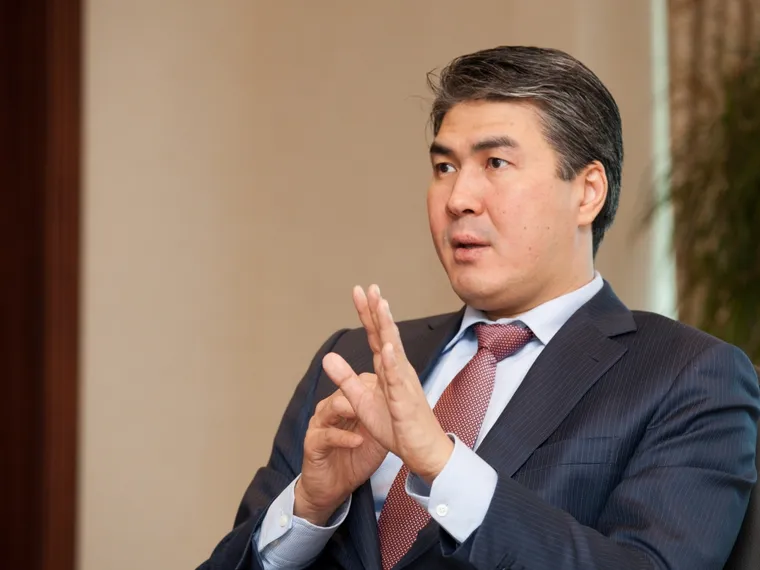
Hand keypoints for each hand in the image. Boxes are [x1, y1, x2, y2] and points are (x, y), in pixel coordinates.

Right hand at [296, 383, 386, 525]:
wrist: (332, 489)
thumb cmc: (355, 459)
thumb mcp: (375, 436)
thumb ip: (384, 419)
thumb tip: (403, 405)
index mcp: (345, 405)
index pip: (358, 385)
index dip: (376, 383)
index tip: (393, 382)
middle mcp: (329, 410)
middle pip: (345, 391)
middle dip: (364, 391)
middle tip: (383, 393)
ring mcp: (319, 425)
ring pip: (333, 407)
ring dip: (353, 410)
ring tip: (369, 415)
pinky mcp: (312, 443)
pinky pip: (327, 436)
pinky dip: (344, 438)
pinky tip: (358, 441)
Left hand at [322, 285, 453, 484]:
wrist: (423, 450)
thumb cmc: (397, 426)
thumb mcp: (362, 400)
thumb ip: (346, 378)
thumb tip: (327, 356)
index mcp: (387, 368)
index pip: (375, 335)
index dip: (367, 313)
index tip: (359, 291)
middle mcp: (398, 370)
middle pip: (386, 335)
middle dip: (378, 310)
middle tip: (371, 287)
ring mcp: (404, 383)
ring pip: (394, 350)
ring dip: (388, 328)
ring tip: (381, 305)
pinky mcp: (405, 401)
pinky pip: (398, 380)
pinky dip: (392, 363)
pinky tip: (387, 348)